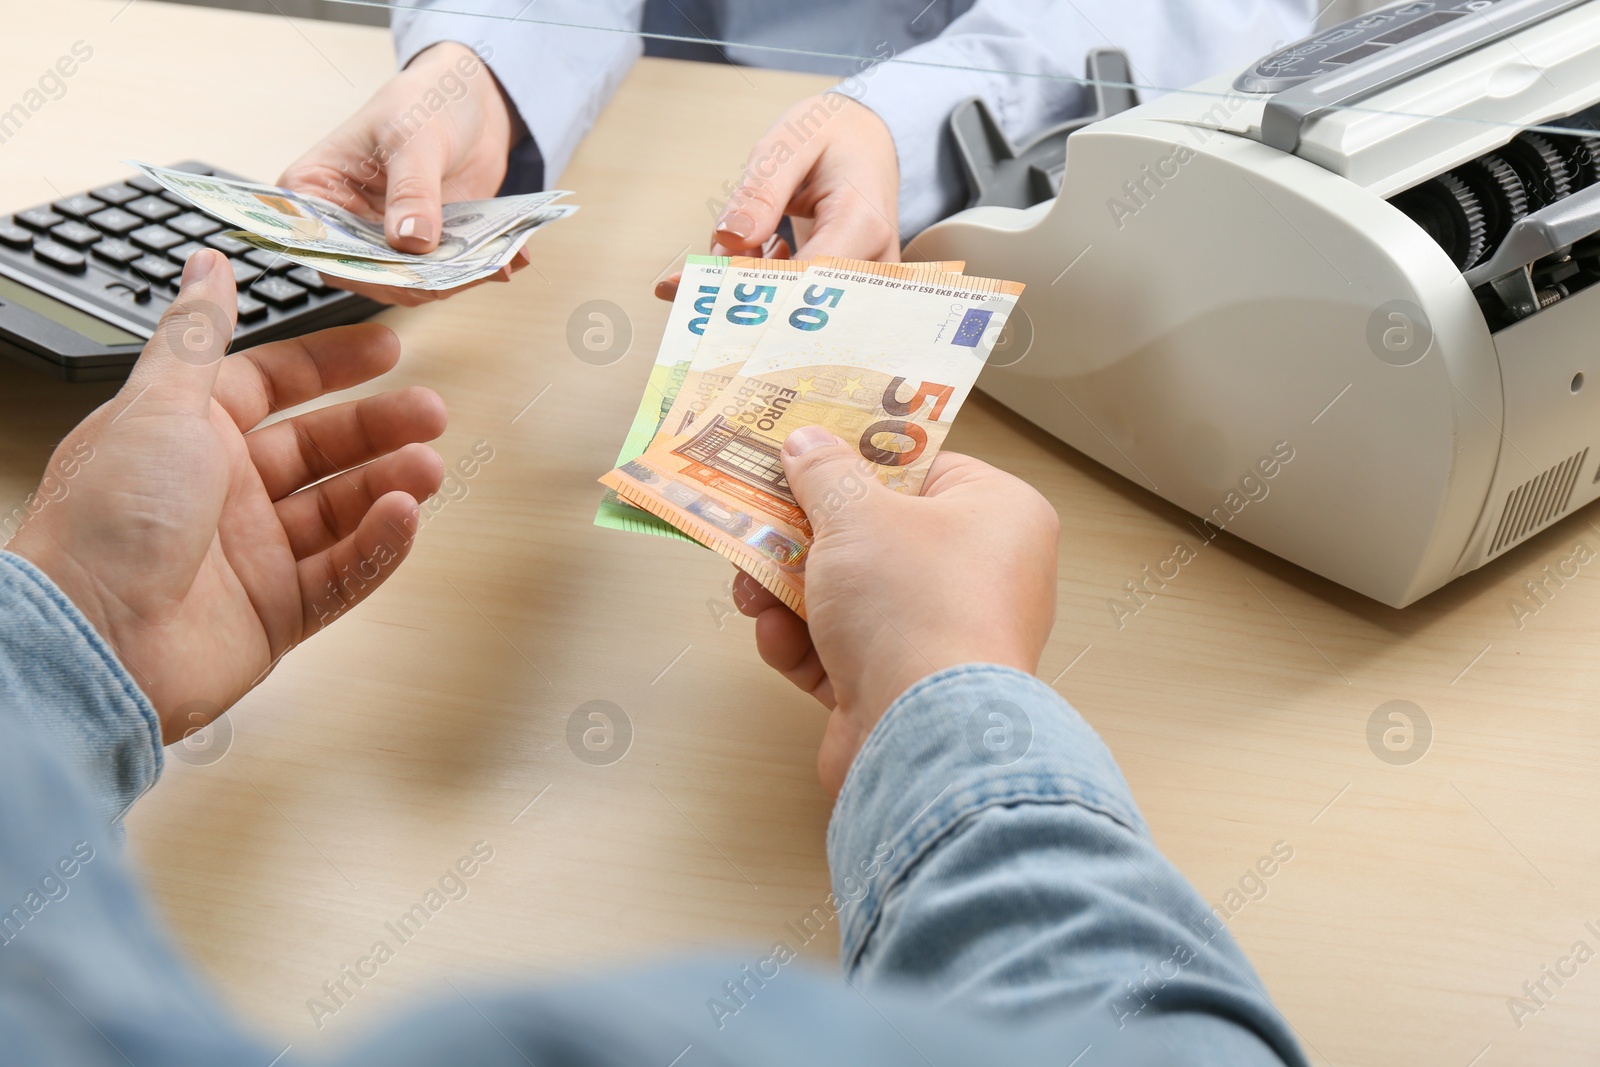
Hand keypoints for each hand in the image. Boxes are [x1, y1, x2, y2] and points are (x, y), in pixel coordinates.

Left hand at [5, 250, 446, 742]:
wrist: (94, 643)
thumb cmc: (108, 520)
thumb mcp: (159, 404)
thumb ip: (198, 334)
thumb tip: (208, 266)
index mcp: (188, 434)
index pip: (273, 384)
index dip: (330, 364)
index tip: (387, 349)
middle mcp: (222, 490)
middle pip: (320, 447)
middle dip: (379, 427)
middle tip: (431, 413)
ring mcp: (252, 553)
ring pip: (342, 509)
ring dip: (388, 485)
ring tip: (427, 468)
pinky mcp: (277, 612)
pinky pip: (345, 572)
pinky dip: (378, 545)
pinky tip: (402, 518)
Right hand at [278, 41, 528, 307]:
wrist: (467, 98)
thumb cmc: (422, 100)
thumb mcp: (414, 138)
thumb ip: (411, 190)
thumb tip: (411, 241)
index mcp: (315, 191)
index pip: (324, 246)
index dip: (363, 269)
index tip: (406, 275)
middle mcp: (345, 224)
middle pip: (373, 274)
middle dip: (421, 279)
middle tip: (464, 272)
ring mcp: (386, 239)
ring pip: (415, 281)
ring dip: (456, 278)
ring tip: (495, 262)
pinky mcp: (425, 246)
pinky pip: (447, 272)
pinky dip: (477, 269)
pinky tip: (509, 258)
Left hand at [654, 94, 898, 299]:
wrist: (871, 140)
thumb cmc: (834, 134)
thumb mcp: (791, 142)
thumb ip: (761, 191)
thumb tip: (730, 240)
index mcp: (862, 223)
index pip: (800, 277)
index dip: (742, 286)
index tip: (685, 286)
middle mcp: (872, 264)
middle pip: (796, 305)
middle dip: (737, 295)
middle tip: (679, 285)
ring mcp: (867, 286)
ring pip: (794, 310)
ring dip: (748, 287)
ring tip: (728, 249)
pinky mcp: (851, 293)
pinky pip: (800, 303)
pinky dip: (763, 285)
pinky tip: (753, 253)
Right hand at [736, 427, 1058, 796]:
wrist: (925, 736)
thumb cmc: (917, 608)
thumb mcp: (855, 514)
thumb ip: (825, 473)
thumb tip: (808, 444)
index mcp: (998, 514)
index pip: (924, 468)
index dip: (858, 458)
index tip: (806, 453)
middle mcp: (984, 575)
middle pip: (876, 534)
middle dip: (805, 536)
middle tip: (757, 523)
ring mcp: (946, 636)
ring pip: (851, 597)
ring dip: (791, 594)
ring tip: (752, 591)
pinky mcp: (909, 690)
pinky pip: (847, 652)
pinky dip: (806, 646)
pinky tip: (780, 641)